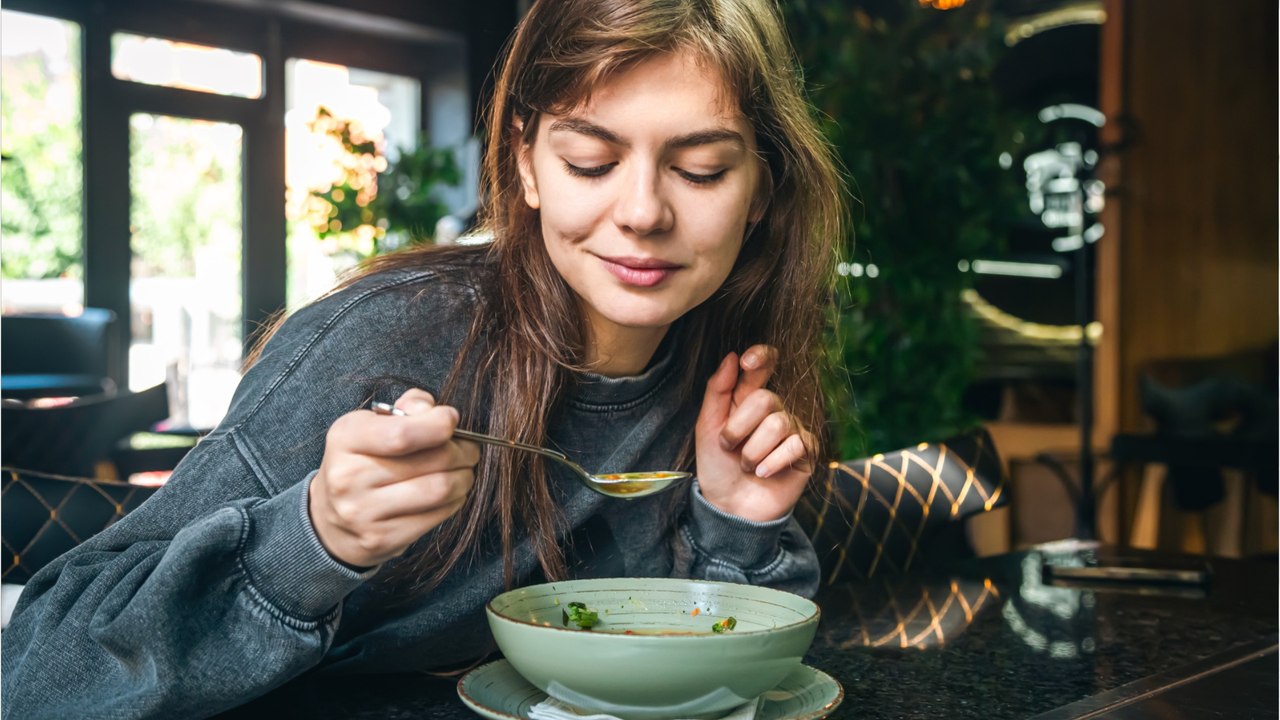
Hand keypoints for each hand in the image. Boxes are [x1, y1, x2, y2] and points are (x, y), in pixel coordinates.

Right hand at [309, 389, 479, 567]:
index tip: (451, 420)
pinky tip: (451, 493)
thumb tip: (433, 410)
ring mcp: (364, 513)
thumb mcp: (371, 425)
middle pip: (433, 460)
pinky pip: (436, 515)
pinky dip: (455, 501)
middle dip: (462, 451)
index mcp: (345, 439)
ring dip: (464, 477)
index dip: (439, 425)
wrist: (330, 519)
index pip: (403, 434)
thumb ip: (406, 409)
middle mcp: (348, 477)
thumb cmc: (362, 461)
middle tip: (469, 449)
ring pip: (439, 489)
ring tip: (464, 470)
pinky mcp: (382, 539)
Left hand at [694, 345, 814, 522]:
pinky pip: (795, 445)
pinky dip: (773, 463)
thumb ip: (717, 390)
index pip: (764, 365)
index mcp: (748, 398)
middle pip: (766, 399)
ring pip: (778, 425)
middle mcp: (774, 410)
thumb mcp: (707, 427)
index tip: (747, 361)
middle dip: (740, 427)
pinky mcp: (807, 452)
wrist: (730, 506)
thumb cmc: (717, 466)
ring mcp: (792, 429)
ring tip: (747, 466)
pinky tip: (764, 473)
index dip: (761, 357)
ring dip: (753, 451)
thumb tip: (732, 356)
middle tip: (729, 447)